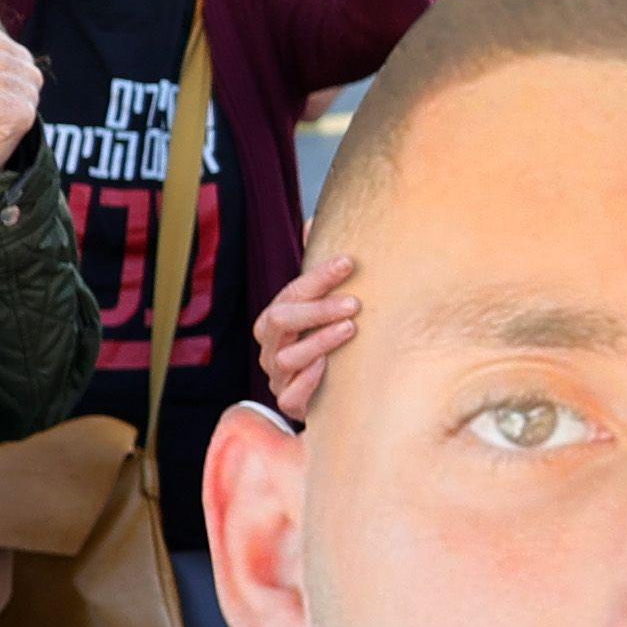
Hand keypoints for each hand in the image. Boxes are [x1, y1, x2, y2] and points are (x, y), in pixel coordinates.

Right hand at [258, 247, 361, 419]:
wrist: (332, 394)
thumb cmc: (329, 340)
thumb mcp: (327, 304)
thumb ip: (320, 269)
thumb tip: (315, 221)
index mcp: (276, 320)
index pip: (291, 292)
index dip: (318, 276)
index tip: (349, 262)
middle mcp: (272, 348)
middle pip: (280, 321)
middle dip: (316, 309)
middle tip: (354, 303)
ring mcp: (279, 378)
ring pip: (287, 357)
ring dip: (319, 341)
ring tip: (351, 329)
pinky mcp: (291, 406)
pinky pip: (292, 396)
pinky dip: (309, 381)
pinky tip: (331, 367)